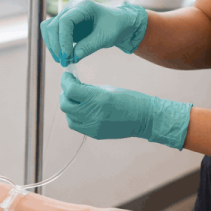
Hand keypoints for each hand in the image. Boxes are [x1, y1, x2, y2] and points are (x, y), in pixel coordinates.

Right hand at [40, 0, 147, 65]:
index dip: (63, 39)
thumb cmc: (115, 26)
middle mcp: (70, 9)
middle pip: (53, 25)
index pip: (65, 21)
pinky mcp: (63, 25)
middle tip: (64, 61)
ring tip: (62, 60)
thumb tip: (73, 57)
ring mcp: (65, 16)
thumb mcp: (105, 37)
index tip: (67, 55)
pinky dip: (53, 45)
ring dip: (52, 46)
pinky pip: (51, 33)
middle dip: (56, 45)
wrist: (118, 24)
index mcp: (83, 7)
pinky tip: (62, 55)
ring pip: (48, 29)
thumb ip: (89, 46)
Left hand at [60, 71, 192, 149]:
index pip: (71, 90)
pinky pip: (75, 125)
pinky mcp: (94, 134)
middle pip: (65, 104)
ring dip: (68, 106)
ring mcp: (93, 126)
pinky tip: (81, 110)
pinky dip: (74, 116)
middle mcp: (93, 114)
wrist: (146, 119)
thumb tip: (72, 85)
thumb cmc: (129, 99)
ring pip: (68, 116)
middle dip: (64, 93)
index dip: (65, 81)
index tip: (67, 76)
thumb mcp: (108, 89)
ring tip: (76, 99)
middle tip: (69, 87)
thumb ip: (88, 89)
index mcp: (98, 98)